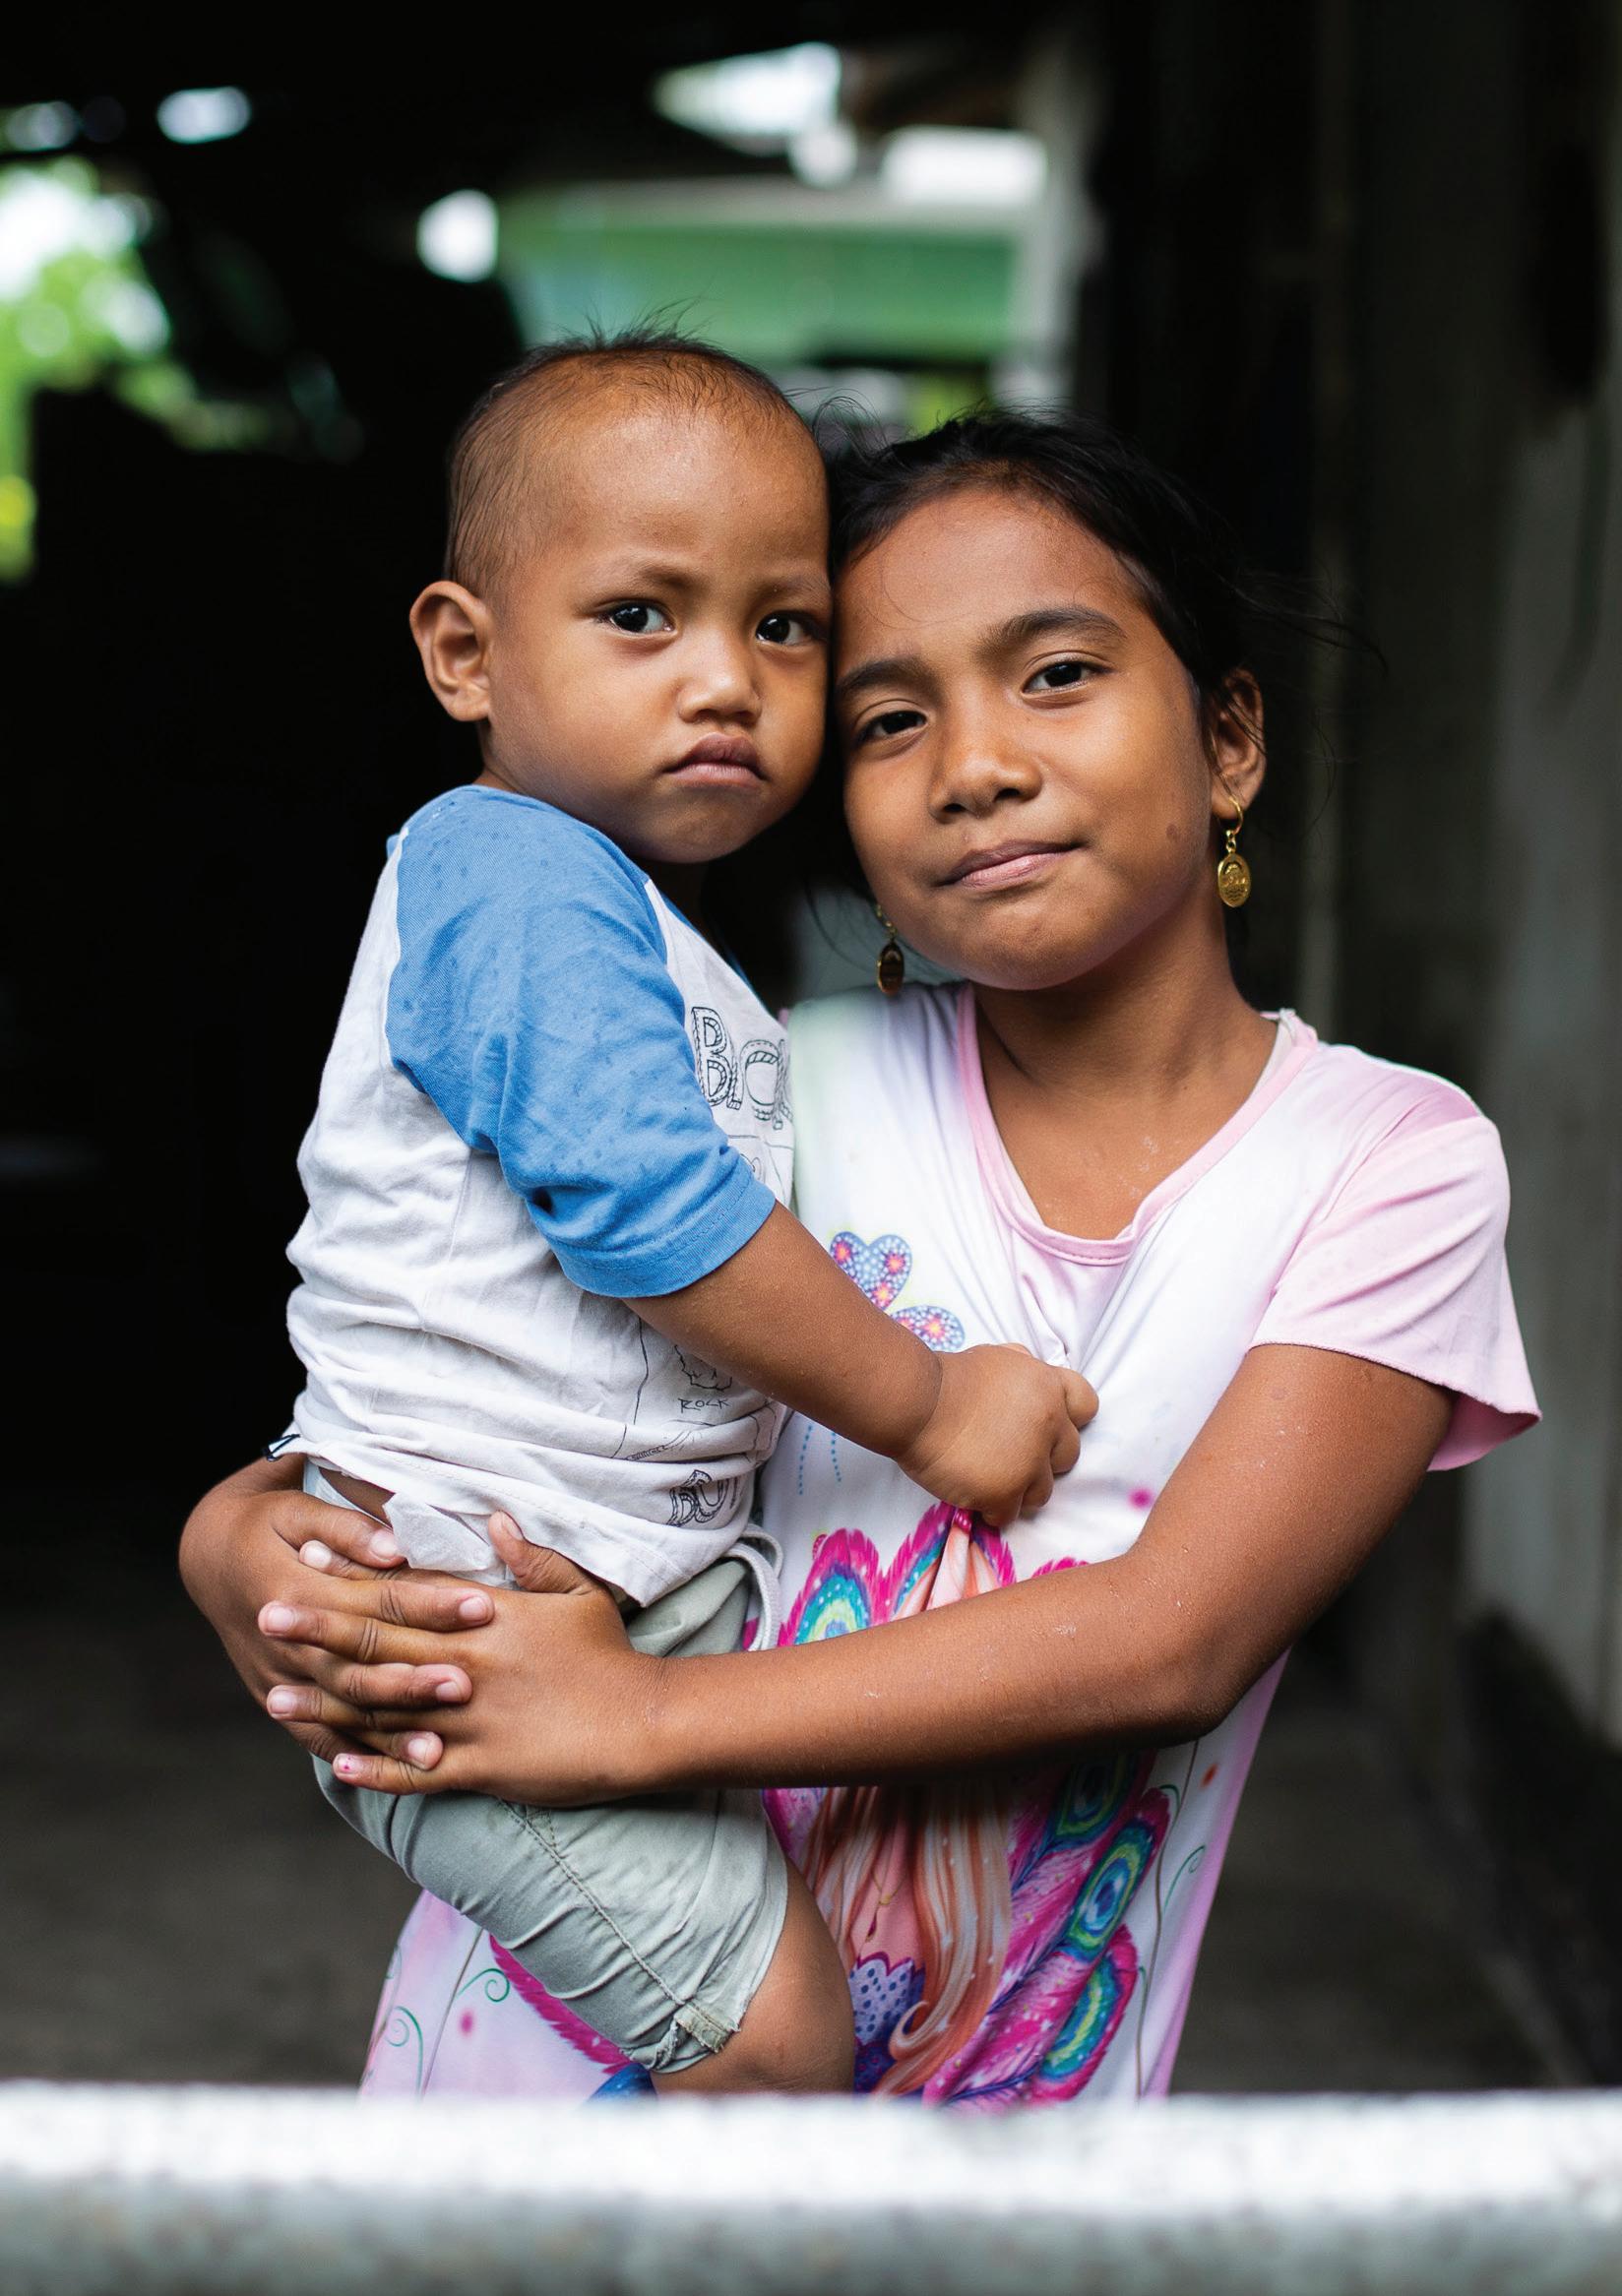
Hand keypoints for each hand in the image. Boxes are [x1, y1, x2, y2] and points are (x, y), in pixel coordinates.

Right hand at [178, 1458, 488, 1766]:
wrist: (209, 1557)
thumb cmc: (266, 1524)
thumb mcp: (298, 1510)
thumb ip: (348, 1530)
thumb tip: (395, 1548)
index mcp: (295, 1589)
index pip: (374, 1602)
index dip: (429, 1604)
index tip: (482, 1606)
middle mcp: (285, 1643)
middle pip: (357, 1668)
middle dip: (412, 1681)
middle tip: (465, 1685)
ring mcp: (277, 1677)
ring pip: (339, 1711)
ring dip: (386, 1734)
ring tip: (436, 1753)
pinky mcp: (274, 1698)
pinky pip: (314, 1735)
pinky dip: (351, 1756)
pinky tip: (381, 1774)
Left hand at [255, 1515, 659, 1802]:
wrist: (639, 1722)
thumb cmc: (608, 1654)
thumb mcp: (577, 1592)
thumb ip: (530, 1557)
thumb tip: (493, 1520)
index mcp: (483, 1619)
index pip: (404, 1593)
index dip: (353, 1579)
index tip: (308, 1561)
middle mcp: (464, 1665)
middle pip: (377, 1643)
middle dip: (317, 1630)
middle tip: (265, 1617)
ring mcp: (467, 1719)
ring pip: (381, 1709)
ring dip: (325, 1703)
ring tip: (275, 1697)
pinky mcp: (479, 1767)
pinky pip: (415, 1770)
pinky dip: (374, 1768)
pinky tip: (337, 1763)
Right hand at [895, 1346, 1096, 1525]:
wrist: (917, 1403)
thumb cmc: (947, 1377)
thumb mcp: (996, 1357)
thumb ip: (1022, 1366)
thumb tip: (1028, 1366)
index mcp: (1048, 1387)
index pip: (1087, 1406)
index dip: (1068, 1421)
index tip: (1046, 1429)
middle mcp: (1049, 1423)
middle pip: (1068, 1456)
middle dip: (1042, 1460)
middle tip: (1009, 1457)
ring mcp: (1030, 1461)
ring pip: (1042, 1492)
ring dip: (1019, 1489)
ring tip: (988, 1480)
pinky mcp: (1006, 1491)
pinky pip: (1009, 1514)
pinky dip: (992, 1509)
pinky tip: (972, 1495)